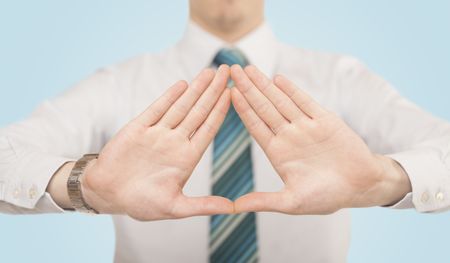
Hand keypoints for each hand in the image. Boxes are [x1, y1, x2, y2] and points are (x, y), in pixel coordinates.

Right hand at [81, 65, 233, 220]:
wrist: (106, 194)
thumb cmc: (140, 203)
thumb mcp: (175, 207)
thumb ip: (203, 205)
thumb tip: (233, 208)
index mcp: (187, 158)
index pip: (209, 129)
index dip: (221, 111)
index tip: (235, 94)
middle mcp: (175, 142)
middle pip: (199, 112)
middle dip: (213, 91)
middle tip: (227, 71)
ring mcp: (157, 133)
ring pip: (180, 106)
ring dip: (195, 89)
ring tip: (210, 71)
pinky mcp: (138, 128)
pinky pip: (157, 108)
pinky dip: (169, 96)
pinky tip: (183, 84)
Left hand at [230, 65, 411, 214]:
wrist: (362, 186)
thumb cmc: (328, 196)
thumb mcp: (292, 202)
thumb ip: (264, 201)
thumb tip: (234, 207)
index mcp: (278, 153)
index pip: (255, 126)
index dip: (242, 109)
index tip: (228, 93)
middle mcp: (289, 136)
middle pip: (263, 108)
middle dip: (247, 89)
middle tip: (232, 70)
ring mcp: (306, 126)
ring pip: (281, 101)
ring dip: (265, 85)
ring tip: (248, 69)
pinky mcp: (325, 120)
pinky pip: (305, 102)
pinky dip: (292, 90)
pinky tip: (277, 79)